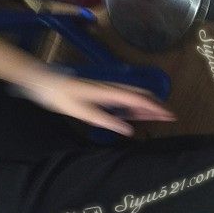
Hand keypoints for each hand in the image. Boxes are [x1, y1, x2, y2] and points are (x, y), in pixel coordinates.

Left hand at [20, 72, 175, 135]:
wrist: (44, 82)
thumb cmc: (61, 96)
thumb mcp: (82, 112)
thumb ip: (106, 120)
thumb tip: (129, 130)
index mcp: (109, 92)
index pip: (139, 99)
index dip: (155, 107)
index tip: (169, 115)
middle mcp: (111, 88)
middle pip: (141, 95)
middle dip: (156, 105)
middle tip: (169, 117)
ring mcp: (107, 89)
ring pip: (134, 95)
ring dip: (147, 105)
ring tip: (158, 116)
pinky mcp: (102, 91)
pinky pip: (124, 98)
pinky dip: (135, 105)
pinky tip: (137, 113)